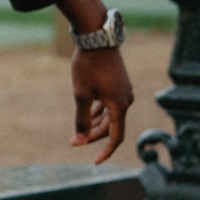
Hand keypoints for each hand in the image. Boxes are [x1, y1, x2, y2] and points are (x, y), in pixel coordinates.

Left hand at [70, 46, 134, 162]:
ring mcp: (124, 91)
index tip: (95, 162)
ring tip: (79, 128)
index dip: (106, 152)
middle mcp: (126, 100)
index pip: (116, 138)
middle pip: (111, 127)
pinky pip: (111, 104)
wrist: (97, 37)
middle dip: (93, 136)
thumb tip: (78, 141)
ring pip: (111, 116)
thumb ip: (81, 120)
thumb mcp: (81, 95)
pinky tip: (88, 113)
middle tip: (74, 139)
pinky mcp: (119, 83)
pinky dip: (99, 112)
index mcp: (120, 106)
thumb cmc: (88, 66)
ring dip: (96, 124)